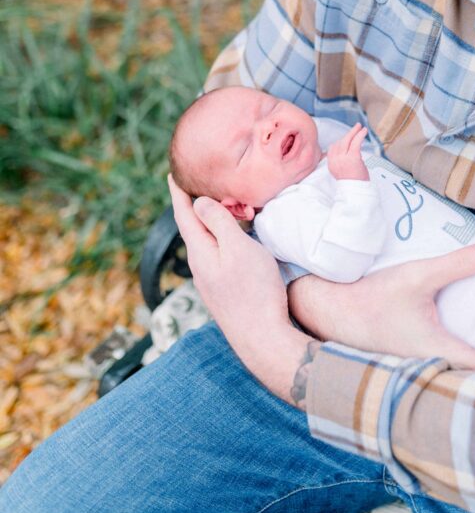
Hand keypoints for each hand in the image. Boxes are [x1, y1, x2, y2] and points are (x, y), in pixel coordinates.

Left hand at [168, 175, 310, 401]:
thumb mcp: (238, 249)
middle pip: (193, 227)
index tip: (173, 172)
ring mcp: (212, 281)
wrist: (264, 340)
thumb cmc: (254, 292)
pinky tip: (232, 237)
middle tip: (195, 181)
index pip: (184, 215)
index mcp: (200, 252)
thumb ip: (219, 223)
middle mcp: (200, 266)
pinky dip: (220, 236)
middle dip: (192, 204)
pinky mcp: (225, 290)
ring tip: (216, 204)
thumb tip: (199, 202)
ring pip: (206, 241)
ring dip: (208, 221)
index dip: (179, 192)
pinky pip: (217, 254)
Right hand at [289, 243, 474, 372]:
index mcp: (441, 352)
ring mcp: (417, 367)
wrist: (327, 311)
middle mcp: (431, 367)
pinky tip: (462, 334)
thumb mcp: (417, 276)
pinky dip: (458, 354)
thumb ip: (458, 264)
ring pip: (458, 370)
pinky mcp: (406, 358)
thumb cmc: (371, 298)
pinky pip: (441, 362)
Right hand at [326, 123, 368, 180]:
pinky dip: (360, 135)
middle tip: (355, 127)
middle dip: (349, 133)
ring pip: (348, 140)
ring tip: (360, 127)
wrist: (356, 191)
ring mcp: (343, 158)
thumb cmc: (353, 183)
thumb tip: (347, 152)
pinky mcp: (352, 157)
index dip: (341, 141)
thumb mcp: (342, 172)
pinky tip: (363, 131)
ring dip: (354, 132)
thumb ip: (341, 161)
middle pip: (340, 142)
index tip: (347, 138)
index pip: (333, 148)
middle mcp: (335, 160)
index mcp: (331, 164)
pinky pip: (355, 142)